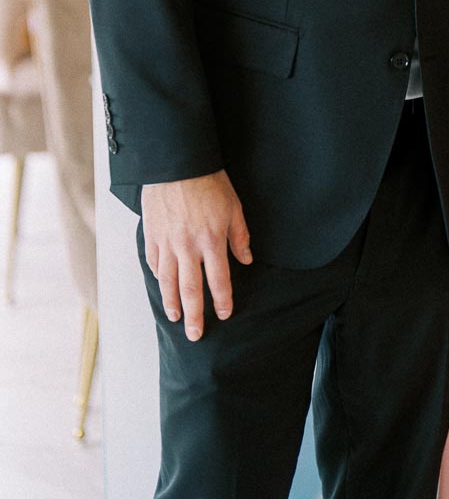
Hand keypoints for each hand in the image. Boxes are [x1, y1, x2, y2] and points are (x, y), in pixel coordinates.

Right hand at [142, 170, 252, 340]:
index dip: (223, 300)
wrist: (178, 164)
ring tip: (176, 318)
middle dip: (195, 315)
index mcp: (211, 240)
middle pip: (191, 290)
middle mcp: (188, 247)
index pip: (219, 280)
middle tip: (195, 334)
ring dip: (172, 302)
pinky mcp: (152, 236)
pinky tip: (162, 288)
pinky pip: (153, 263)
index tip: (225, 314)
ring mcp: (167, 243)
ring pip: (168, 281)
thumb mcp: (233, 207)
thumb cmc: (209, 182)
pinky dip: (158, 278)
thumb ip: (239, 237)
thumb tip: (246, 260)